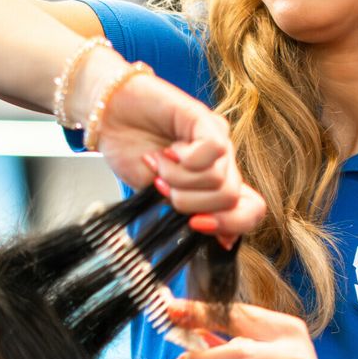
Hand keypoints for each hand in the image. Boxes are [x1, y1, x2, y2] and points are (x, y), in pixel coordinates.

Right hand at [95, 71, 265, 240]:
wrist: (106, 117)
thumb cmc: (130, 153)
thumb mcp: (157, 197)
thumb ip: (188, 214)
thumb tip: (223, 241)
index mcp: (215, 184)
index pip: (251, 210)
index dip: (230, 225)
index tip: (195, 225)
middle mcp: (223, 161)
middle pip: (231, 200)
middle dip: (190, 203)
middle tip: (163, 186)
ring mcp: (216, 139)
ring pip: (218, 180)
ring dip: (178, 179)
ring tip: (159, 163)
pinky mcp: (204, 118)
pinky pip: (212, 150)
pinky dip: (183, 160)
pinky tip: (167, 152)